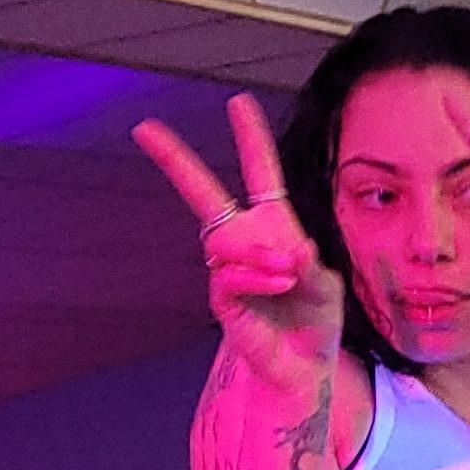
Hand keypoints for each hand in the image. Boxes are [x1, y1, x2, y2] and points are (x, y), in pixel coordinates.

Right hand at [135, 96, 344, 400]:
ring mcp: (227, 269)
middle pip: (201, 194)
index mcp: (273, 226)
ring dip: (260, 254)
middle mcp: (242, 241)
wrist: (302, 367)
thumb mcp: (326, 284)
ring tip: (288, 273)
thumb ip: (310, 263)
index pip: (258, 174)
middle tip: (144, 129)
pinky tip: (278, 284)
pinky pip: (227, 275)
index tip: (238, 102)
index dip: (250, 138)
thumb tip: (289, 250)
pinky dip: (256, 276)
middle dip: (174, 160)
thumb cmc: (313, 321)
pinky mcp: (221, 298)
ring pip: (226, 242)